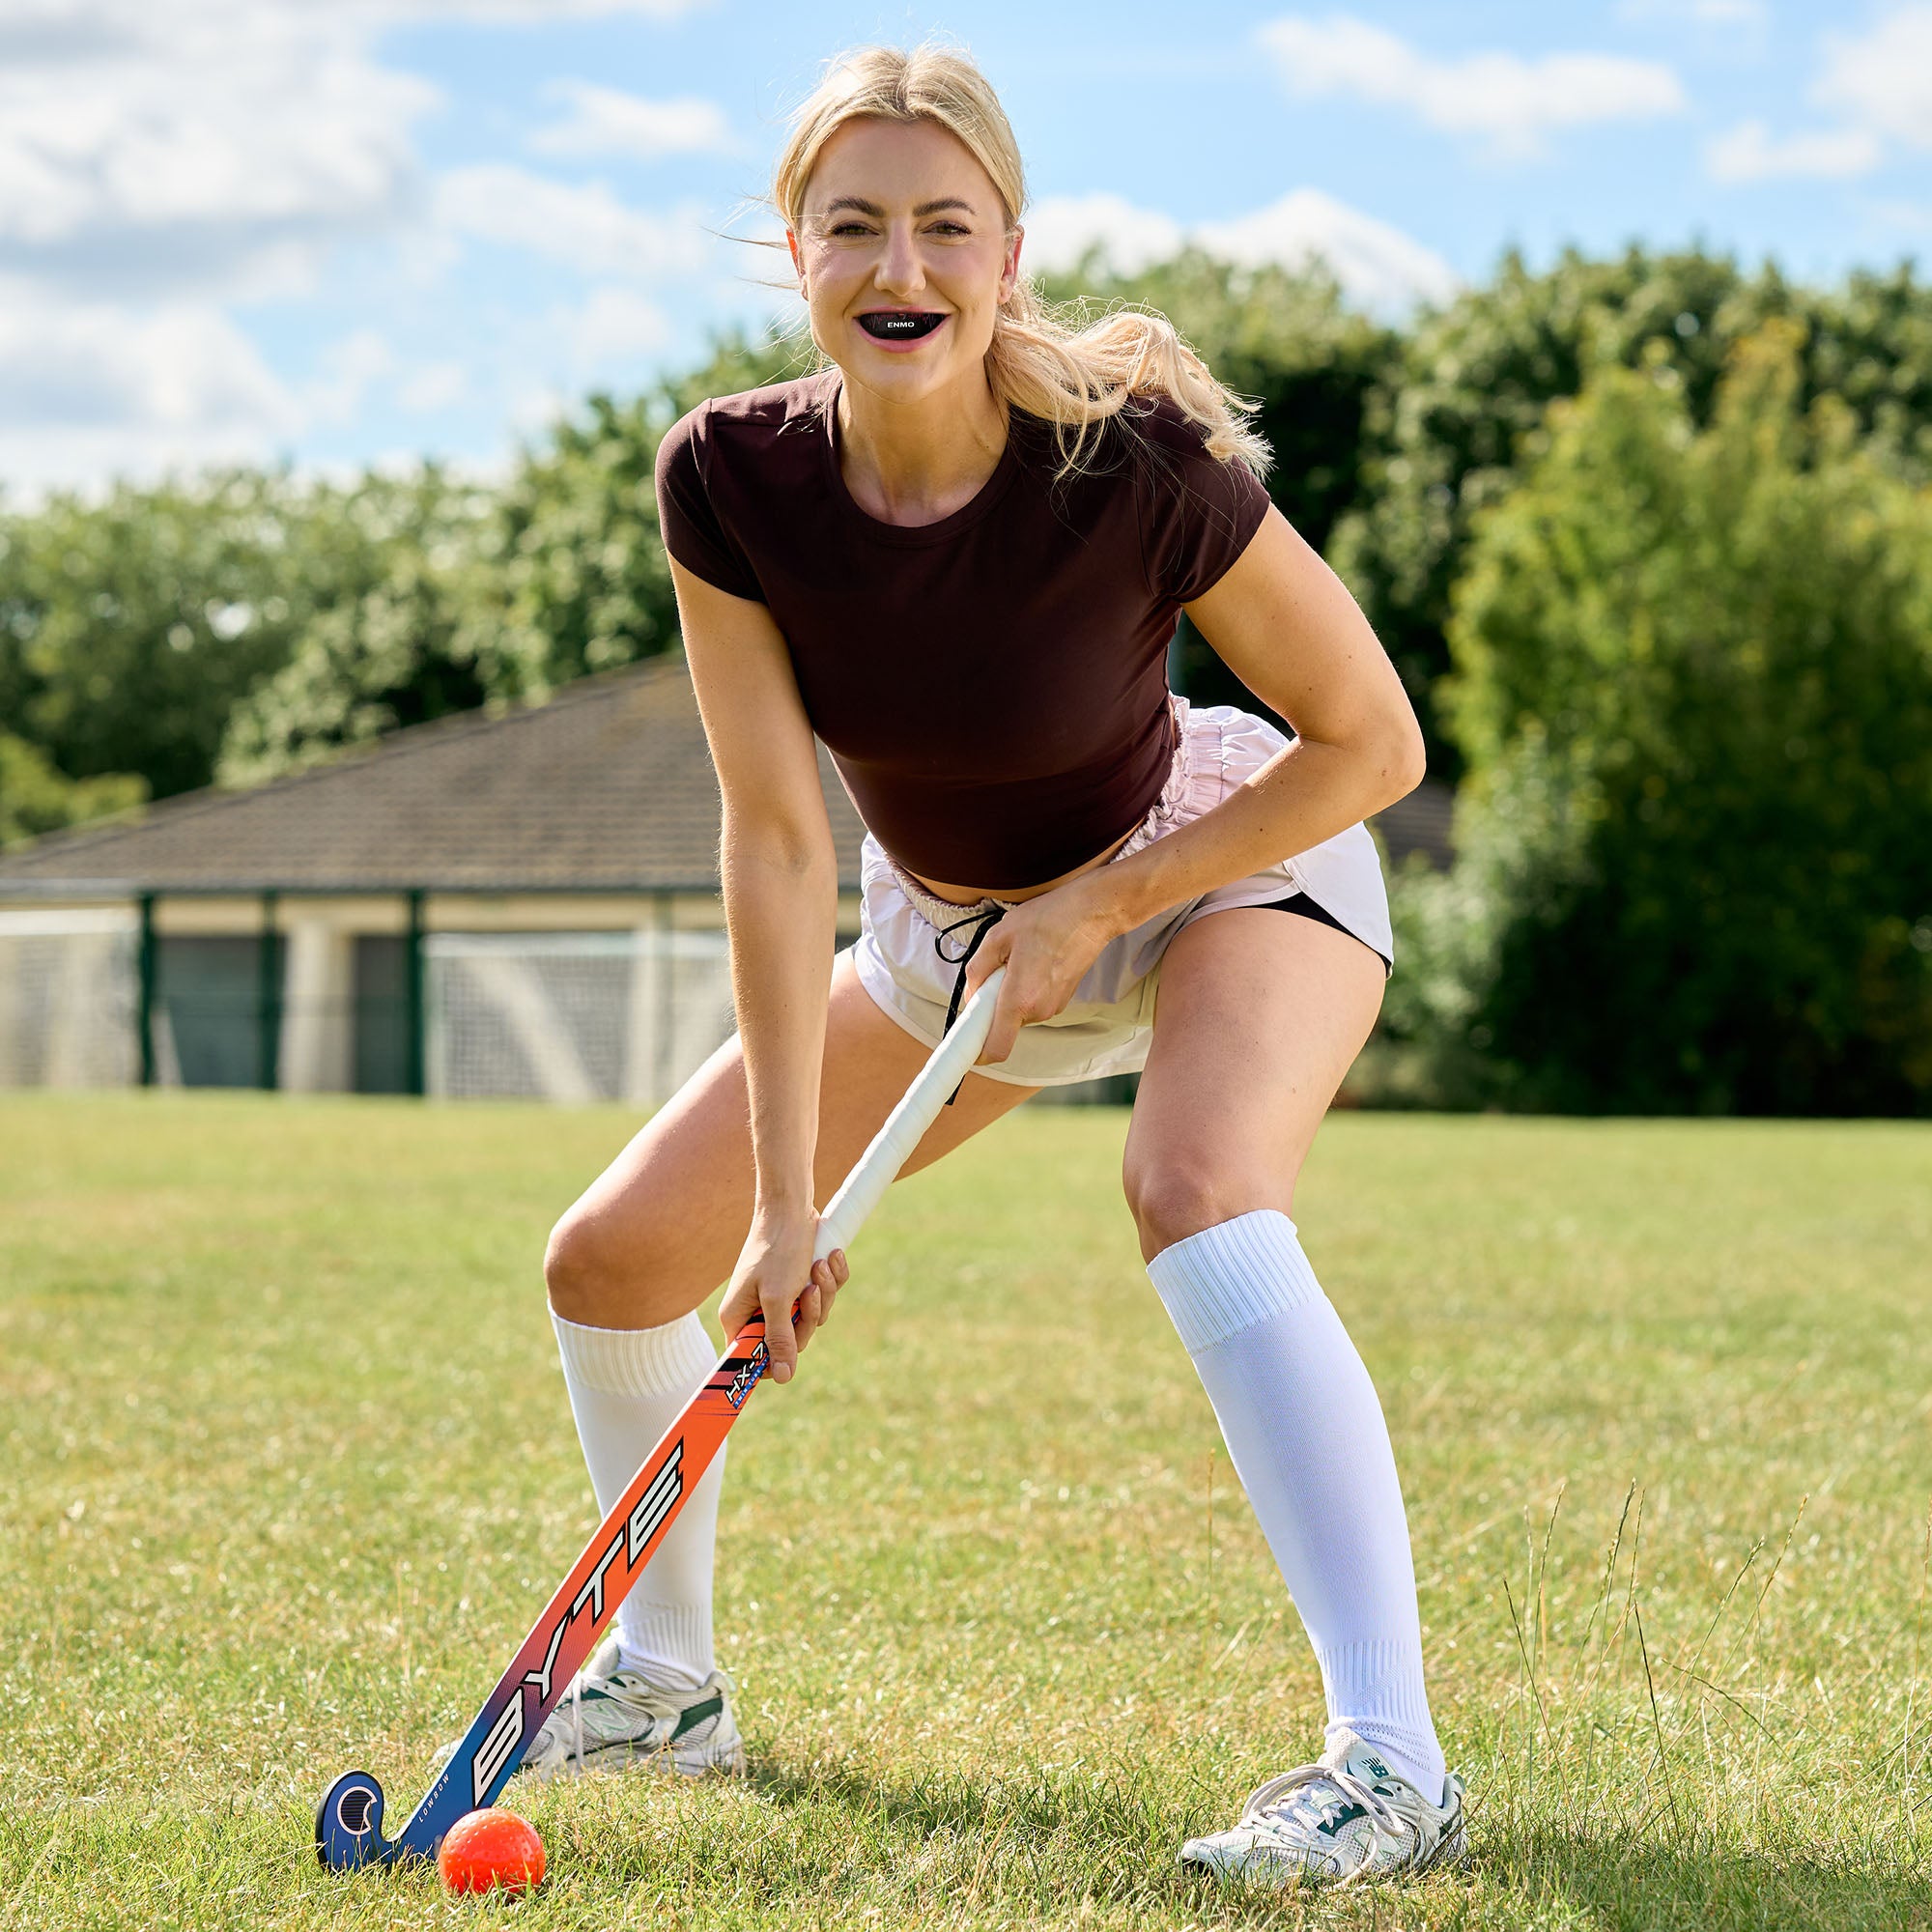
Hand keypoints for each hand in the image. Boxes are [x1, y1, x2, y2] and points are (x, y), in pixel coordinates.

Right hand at [718, 1204, 848, 1383]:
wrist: (793, 1206)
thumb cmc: (778, 1249)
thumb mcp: (778, 1299)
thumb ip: (779, 1338)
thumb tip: (781, 1377)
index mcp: (739, 1317)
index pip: (752, 1359)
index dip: (772, 1362)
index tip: (790, 1358)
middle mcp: (758, 1310)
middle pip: (792, 1340)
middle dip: (808, 1316)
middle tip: (808, 1291)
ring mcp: (782, 1296)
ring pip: (812, 1317)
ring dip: (823, 1292)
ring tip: (818, 1265)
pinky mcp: (801, 1282)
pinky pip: (824, 1296)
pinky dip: (831, 1278)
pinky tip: (830, 1256)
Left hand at [962, 871, 1123, 1066]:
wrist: (1090, 915)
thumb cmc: (1047, 920)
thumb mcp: (998, 937)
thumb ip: (977, 970)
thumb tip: (972, 993)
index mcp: (1019, 1000)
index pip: (995, 1048)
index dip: (976, 1053)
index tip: (964, 1046)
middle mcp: (1038, 1011)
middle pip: (1001, 1025)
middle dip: (990, 1004)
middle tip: (995, 971)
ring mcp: (1053, 1008)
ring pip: (1016, 1012)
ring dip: (1008, 993)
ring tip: (1019, 959)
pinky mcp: (1061, 1001)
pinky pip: (1031, 1002)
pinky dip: (1024, 989)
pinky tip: (1033, 961)